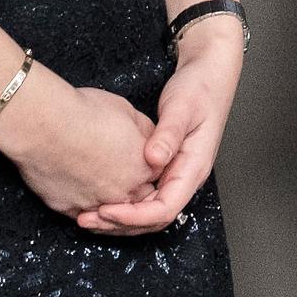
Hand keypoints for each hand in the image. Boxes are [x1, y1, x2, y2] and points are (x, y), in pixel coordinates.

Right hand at [0, 69, 160, 215]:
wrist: (44, 125)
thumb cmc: (85, 113)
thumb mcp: (128, 111)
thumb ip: (144, 131)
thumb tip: (149, 139)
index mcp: (143, 168)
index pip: (155, 176)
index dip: (146, 166)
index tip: (135, 158)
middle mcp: (123, 192)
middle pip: (136, 199)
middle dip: (131, 187)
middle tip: (117, 170)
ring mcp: (96, 204)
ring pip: (109, 212)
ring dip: (108, 202)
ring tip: (97, 181)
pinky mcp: (68, 209)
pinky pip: (82, 215)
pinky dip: (84, 206)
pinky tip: (78, 188)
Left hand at [80, 20, 242, 234]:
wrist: (209, 73)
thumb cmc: (200, 87)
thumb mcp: (183, 108)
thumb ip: (169, 134)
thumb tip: (152, 160)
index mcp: (193, 168)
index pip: (165, 209)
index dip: (134, 216)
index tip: (105, 210)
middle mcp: (185, 177)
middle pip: (154, 219)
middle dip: (121, 224)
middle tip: (87, 218)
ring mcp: (175, 174)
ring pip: (148, 211)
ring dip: (119, 218)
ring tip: (88, 214)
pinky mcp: (165, 167)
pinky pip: (145, 196)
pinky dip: (123, 203)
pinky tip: (101, 198)